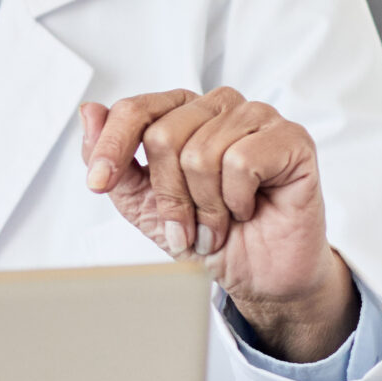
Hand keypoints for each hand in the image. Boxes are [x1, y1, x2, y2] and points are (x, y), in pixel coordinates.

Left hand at [79, 88, 358, 362]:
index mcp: (181, 112)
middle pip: (164, 136)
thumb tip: (89, 111)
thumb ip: (114, 161)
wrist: (257, 274)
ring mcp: (258, 117)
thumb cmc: (204, 232)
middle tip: (186, 227)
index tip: (97, 184)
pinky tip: (248, 208)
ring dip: (205, 206)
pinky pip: (243, 161)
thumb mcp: (141, 203)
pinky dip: (238, 199)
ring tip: (218, 224)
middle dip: (168, 196)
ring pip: (202, 153)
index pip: (134, 109)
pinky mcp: (292, 139)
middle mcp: (218, 106)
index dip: (111, 148)